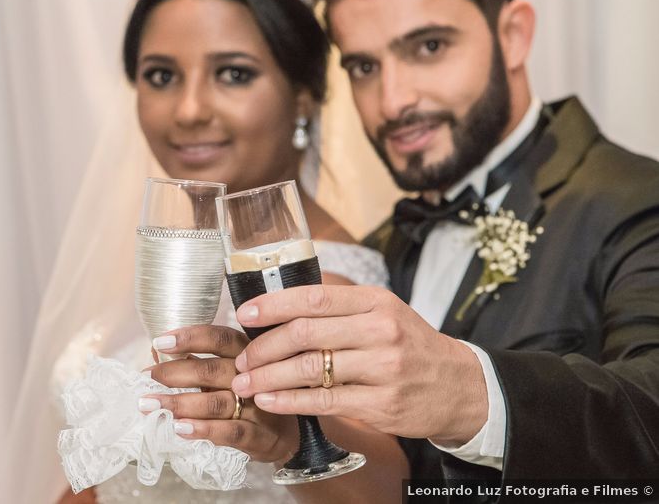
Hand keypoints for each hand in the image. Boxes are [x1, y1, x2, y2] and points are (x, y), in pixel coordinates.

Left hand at [142, 325, 297, 462]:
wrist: (288, 436)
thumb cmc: (250, 397)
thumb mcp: (228, 375)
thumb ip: (197, 363)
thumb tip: (155, 355)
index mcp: (245, 354)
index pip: (219, 338)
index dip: (189, 337)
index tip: (159, 341)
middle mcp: (253, 377)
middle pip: (211, 370)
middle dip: (174, 373)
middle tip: (147, 378)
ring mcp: (258, 407)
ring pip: (216, 402)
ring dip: (180, 403)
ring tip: (151, 405)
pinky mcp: (260, 436)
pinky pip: (230, 432)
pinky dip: (204, 430)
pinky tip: (180, 428)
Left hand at [231, 285, 487, 444]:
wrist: (460, 386)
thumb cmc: (409, 345)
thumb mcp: (383, 311)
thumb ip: (339, 306)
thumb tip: (281, 300)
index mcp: (375, 302)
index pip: (314, 298)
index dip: (273, 305)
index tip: (244, 314)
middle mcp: (380, 331)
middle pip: (305, 334)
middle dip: (263, 347)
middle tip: (241, 359)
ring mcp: (382, 369)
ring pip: (310, 369)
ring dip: (268, 377)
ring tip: (244, 384)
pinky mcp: (381, 404)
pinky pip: (324, 400)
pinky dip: (289, 401)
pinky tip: (268, 401)